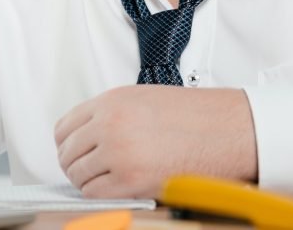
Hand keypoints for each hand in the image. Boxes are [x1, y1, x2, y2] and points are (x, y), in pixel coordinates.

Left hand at [54, 86, 257, 198]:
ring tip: (104, 179)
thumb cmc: (195, 115)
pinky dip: (98, 194)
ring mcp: (118, 152)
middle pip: (67, 152)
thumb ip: (112, 113)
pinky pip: (93, 193)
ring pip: (77, 174)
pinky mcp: (131, 180)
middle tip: (87, 169)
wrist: (227, 130)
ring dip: (86, 180)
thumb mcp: (144, 98)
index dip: (66, 143)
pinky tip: (114, 188)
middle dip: (74, 163)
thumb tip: (88, 134)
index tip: (73, 150)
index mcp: (112, 101)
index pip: (65, 126)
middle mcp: (110, 124)